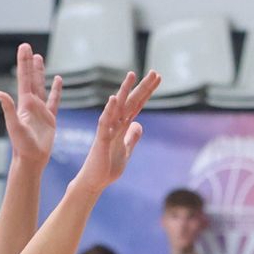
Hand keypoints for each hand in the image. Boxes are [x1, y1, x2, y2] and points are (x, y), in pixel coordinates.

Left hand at [0, 43, 62, 165]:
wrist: (32, 158)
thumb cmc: (22, 145)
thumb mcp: (14, 126)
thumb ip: (8, 108)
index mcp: (24, 103)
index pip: (24, 78)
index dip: (24, 62)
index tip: (24, 47)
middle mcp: (31, 103)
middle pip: (31, 78)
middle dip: (29, 62)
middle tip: (28, 47)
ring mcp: (41, 109)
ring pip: (41, 85)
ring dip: (40, 72)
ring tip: (39, 58)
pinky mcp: (50, 117)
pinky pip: (54, 100)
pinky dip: (56, 90)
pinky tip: (58, 80)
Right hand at [72, 71, 159, 194]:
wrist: (94, 182)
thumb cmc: (107, 166)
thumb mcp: (126, 150)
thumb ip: (132, 137)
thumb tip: (139, 125)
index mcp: (122, 126)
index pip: (138, 104)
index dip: (147, 92)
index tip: (158, 78)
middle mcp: (115, 124)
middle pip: (131, 102)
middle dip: (143, 87)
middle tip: (154, 72)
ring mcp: (107, 130)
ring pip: (117, 107)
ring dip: (124, 91)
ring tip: (132, 75)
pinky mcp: (101, 139)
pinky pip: (105, 122)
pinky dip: (109, 111)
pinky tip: (114, 99)